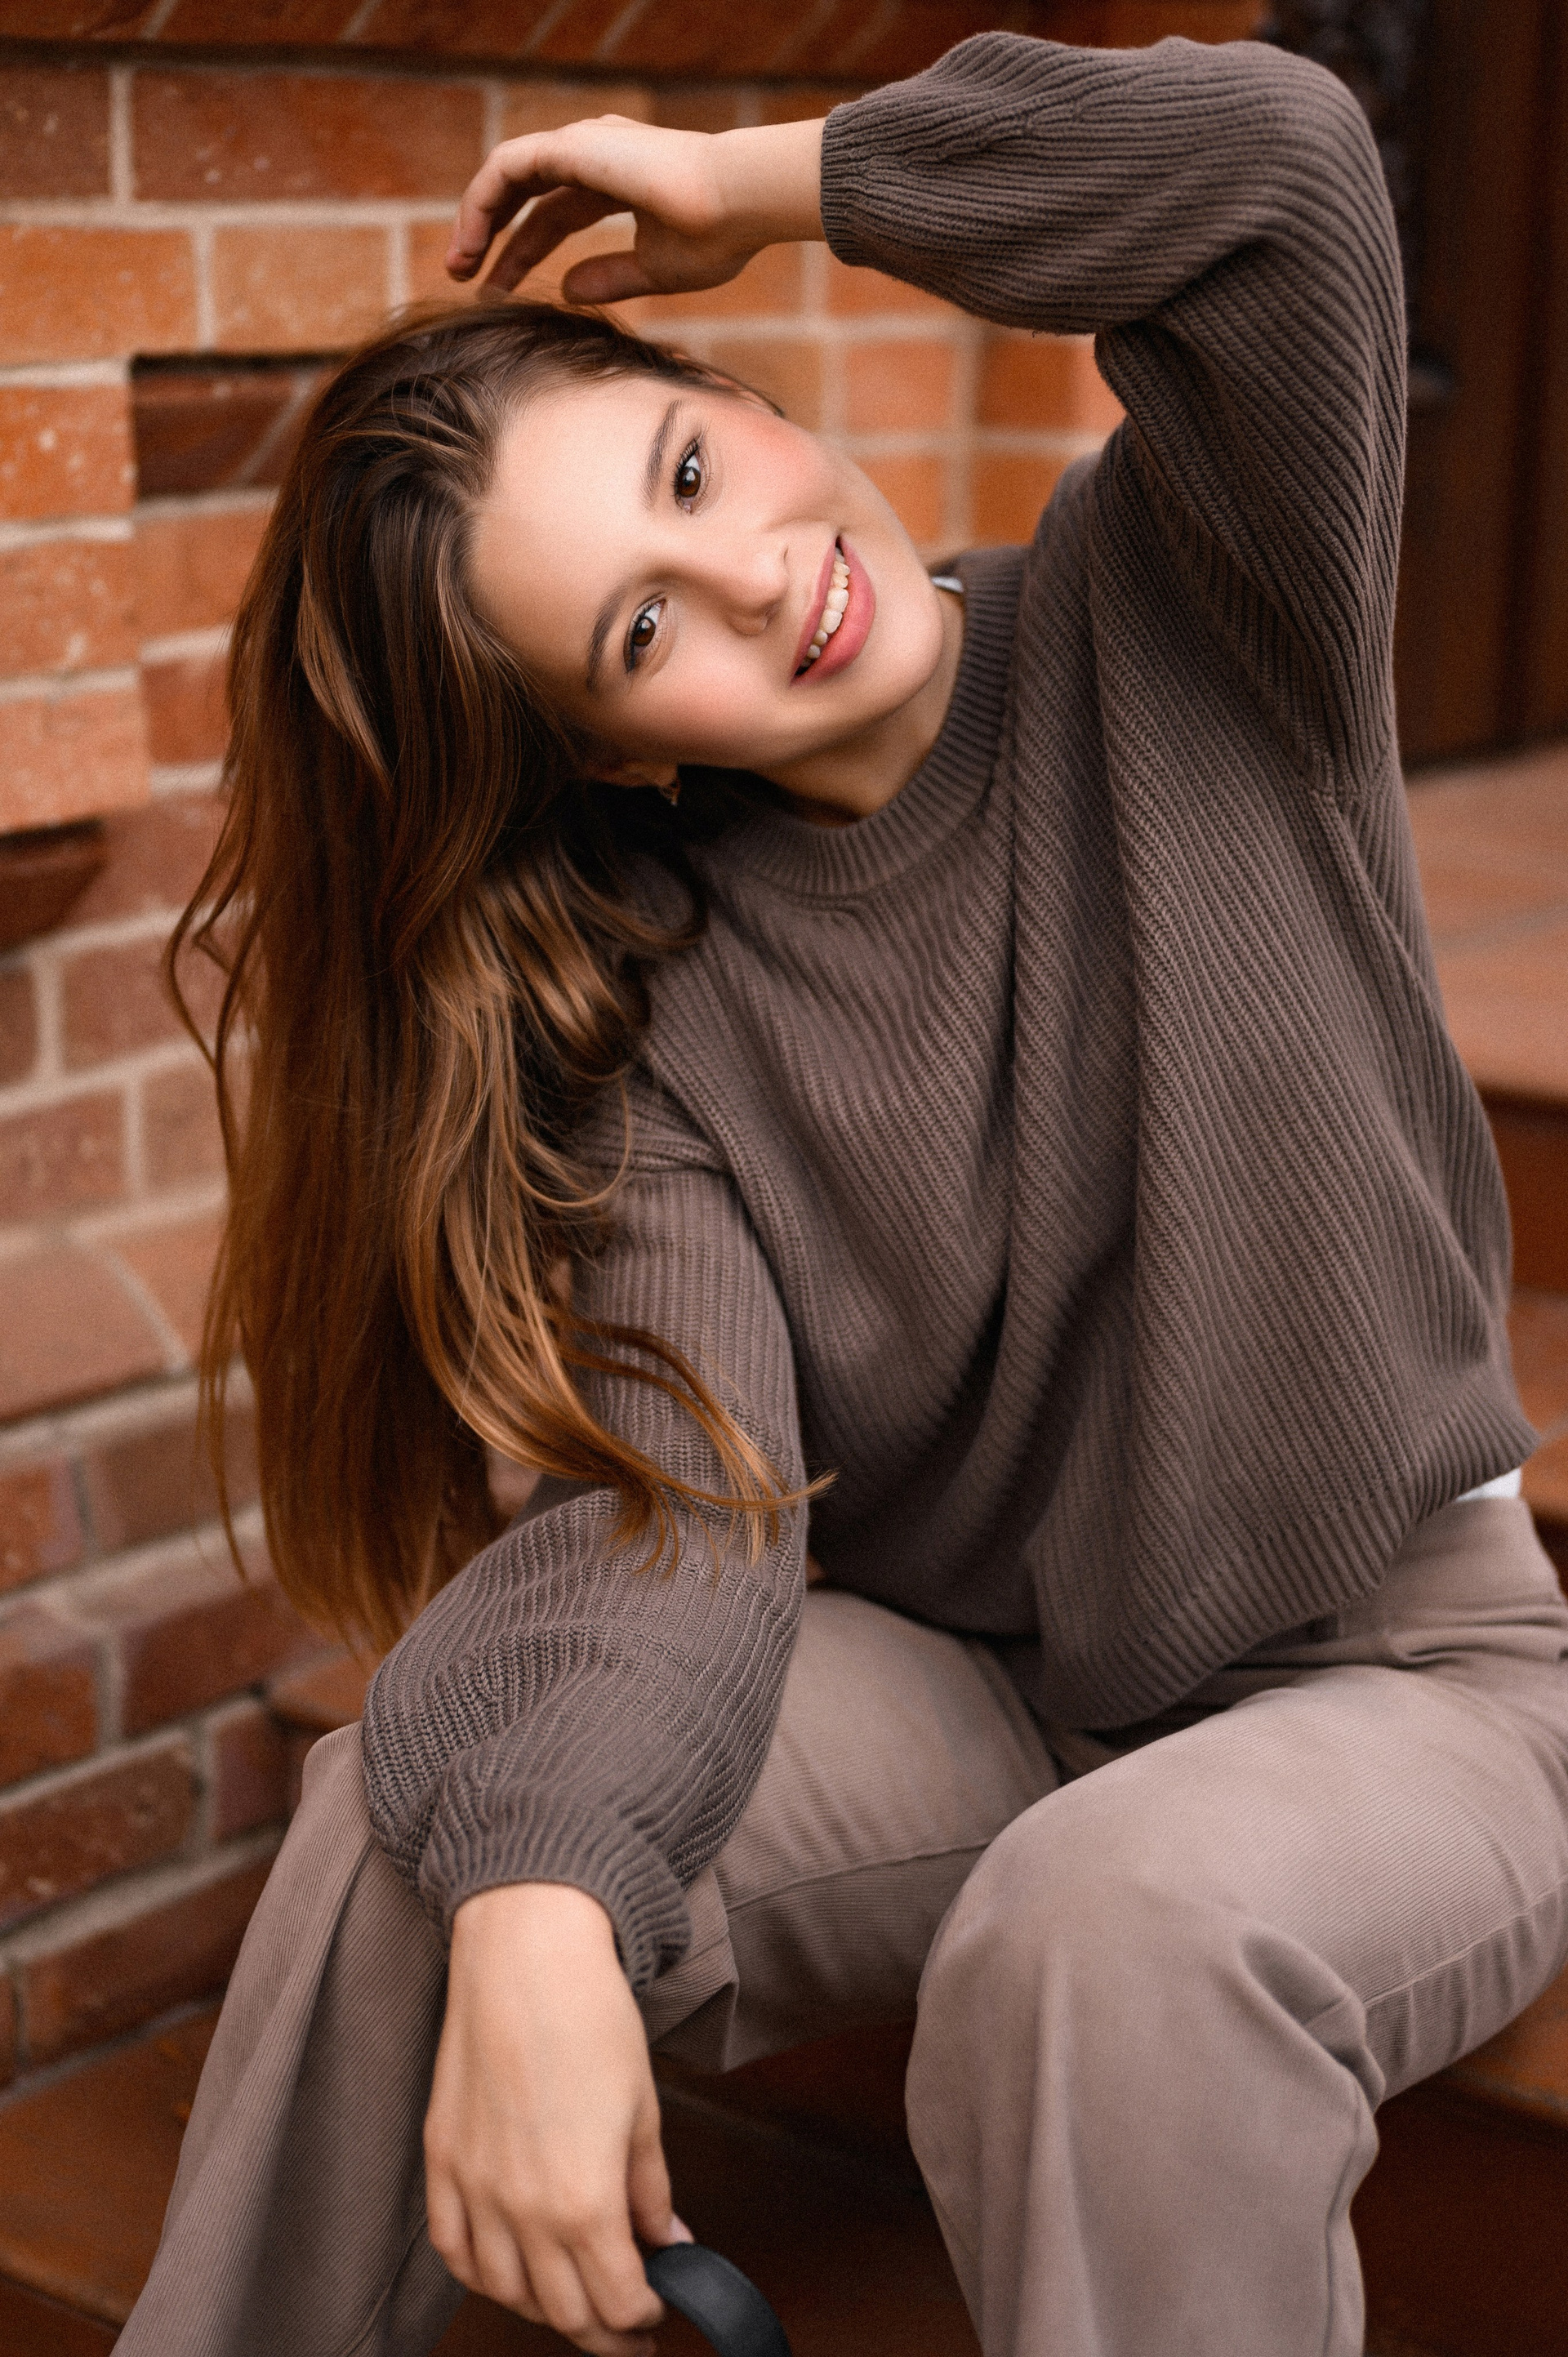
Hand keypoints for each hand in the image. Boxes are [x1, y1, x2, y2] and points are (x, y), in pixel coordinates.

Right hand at [425, 1881, 690, 2356]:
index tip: (659, 2308)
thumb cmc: (591, 2018)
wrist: (525, 1955)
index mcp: (583, 2202)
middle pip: (563, 2313)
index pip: (616, 2304)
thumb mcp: (643, 2110)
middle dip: (603, 2329)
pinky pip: (453, 2250)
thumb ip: (651, 2192)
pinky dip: (484, 2274)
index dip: (644, 2318)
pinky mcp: (441, 2162)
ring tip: (574, 2292)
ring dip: (545, 2306)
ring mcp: (474, 2189)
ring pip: (505, 2292)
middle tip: (626, 2322)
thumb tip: (669, 2243)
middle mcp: (521, 2211)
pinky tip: (509, 2268)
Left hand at [446, 114, 825, 304]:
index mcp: (617, 184)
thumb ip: (609, 278)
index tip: (499, 293)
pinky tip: (471, 240)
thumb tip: (565, 291)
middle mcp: (595, 157)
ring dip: (477, 220)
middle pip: (527, 198)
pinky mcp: (571, 146)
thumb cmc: (717, 237)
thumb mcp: (656, 270)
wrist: (739, 203)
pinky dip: (482, 202)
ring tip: (458, 266)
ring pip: (508, 177)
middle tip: (463, 277)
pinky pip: (506, 169)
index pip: (554, 218)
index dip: (523, 255)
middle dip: (492, 236)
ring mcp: (582, 145)